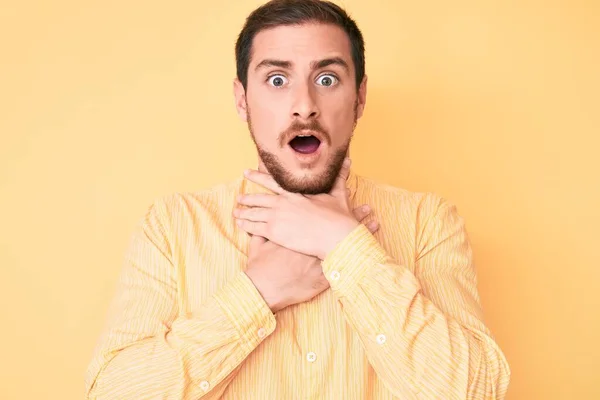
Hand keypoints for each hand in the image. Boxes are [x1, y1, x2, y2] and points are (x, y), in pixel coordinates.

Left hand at [234, 158, 377, 258]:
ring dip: (244, 212)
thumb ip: (339, 178)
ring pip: (254, 213)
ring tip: (235, 212)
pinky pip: (255, 228)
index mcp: (295, 193)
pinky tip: (240, 225)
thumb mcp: (339, 194)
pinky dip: (246, 225)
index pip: (272, 182)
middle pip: (259, 198)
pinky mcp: (275, 232)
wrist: (336, 236)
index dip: (258, 176)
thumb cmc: (339, 217)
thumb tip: (347, 161)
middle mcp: (283, 203)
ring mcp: (277, 217)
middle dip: (248, 198)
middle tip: (239, 197)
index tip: (247, 172)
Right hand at [244, 203, 377, 312]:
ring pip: (342, 244)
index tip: (350, 194)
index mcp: (296, 232)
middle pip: (335, 226)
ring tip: (376, 225)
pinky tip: (369, 253)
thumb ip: (260, 233)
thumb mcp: (259, 246)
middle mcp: (310, 242)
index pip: (318, 215)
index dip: (332, 206)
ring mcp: (317, 259)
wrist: (264, 288)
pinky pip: (343, 265)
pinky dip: (356, 257)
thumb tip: (256, 223)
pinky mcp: (321, 276)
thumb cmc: (261, 268)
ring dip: (358, 235)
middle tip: (368, 207)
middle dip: (352, 216)